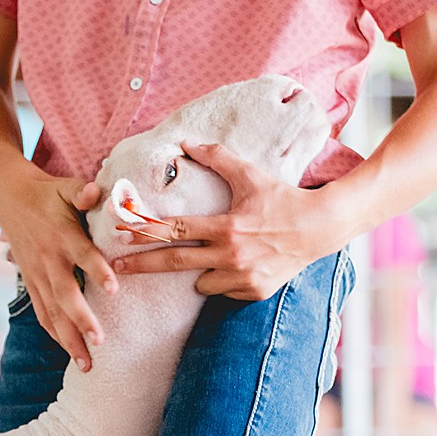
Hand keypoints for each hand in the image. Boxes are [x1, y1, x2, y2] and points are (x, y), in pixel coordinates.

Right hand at [0, 172, 113, 369]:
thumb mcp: (65, 187)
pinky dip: (55, 334)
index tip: (114, 289)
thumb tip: (96, 191)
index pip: (81, 254)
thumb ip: (82, 192)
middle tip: (99, 342)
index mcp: (61, 235)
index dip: (97, 270)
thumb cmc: (47, 193)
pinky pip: (43, 313)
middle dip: (81, 320)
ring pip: (53, 312)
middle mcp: (48, 259)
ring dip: (69, 339)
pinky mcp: (31, 283)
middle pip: (65, 294)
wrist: (9, 199)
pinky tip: (69, 352)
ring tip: (87, 364)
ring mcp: (37, 275)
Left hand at [115, 142, 352, 298]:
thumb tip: (187, 142)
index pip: (176, 230)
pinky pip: (224, 291)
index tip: (121, 235)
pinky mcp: (253, 293)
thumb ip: (218, 158)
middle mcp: (231, 255)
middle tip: (116, 268)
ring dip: (201, 271)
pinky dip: (226, 280)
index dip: (146, 233)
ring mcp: (242, 278)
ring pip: (200, 282)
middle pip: (174, 262)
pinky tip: (243, 265)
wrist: (320, 228)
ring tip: (221, 255)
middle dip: (142, 266)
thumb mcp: (251, 175)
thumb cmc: (283, 199)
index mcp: (227, 226)